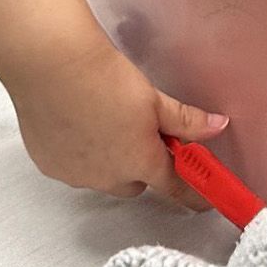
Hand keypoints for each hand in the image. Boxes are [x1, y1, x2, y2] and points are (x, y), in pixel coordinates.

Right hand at [6, 23, 228, 209]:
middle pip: (136, 183)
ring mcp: (76, 175)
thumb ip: (186, 120)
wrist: (52, 66)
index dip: (192, 194)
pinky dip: (79, 153)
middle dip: (141, 164)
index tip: (202, 200)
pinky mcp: (49, 166)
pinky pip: (73, 168)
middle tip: (140, 131)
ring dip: (108, 159)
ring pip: (102, 176)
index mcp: (140, 162)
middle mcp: (108, 177)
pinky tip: (77, 123)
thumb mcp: (154, 99)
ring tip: (104, 119)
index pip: (175, 187)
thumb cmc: (102, 79)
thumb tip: (217, 126)